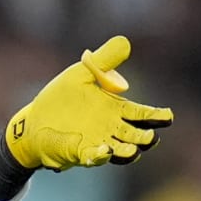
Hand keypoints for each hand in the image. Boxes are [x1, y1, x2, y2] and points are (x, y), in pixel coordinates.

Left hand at [5, 35, 172, 170]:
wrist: (33, 120)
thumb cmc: (60, 98)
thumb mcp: (80, 75)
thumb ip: (103, 61)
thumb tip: (124, 41)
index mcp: (115, 109)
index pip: (143, 114)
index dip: (157, 116)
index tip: (167, 116)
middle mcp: (111, 128)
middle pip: (137, 135)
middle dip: (145, 137)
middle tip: (148, 136)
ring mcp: (98, 142)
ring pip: (122, 151)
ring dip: (128, 151)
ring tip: (132, 149)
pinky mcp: (80, 153)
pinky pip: (94, 158)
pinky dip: (100, 157)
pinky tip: (103, 152)